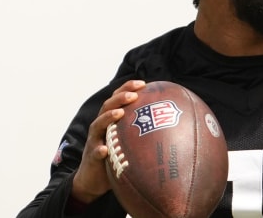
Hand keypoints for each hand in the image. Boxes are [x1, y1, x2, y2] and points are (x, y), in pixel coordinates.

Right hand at [71, 80, 146, 202]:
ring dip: (108, 118)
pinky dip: (99, 150)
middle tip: (133, 95)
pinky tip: (105, 150)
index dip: (128, 89)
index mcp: (111, 120)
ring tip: (119, 113)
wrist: (94, 179)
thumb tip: (171, 123)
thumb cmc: (117, 156)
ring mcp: (94, 140)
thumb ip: (142, 130)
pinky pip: (94, 152)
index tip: (143, 83)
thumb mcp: (129, 141)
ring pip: (98, 125)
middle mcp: (101, 127)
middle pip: (107, 107)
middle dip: (120, 98)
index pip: (117, 99)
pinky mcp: (91, 157)